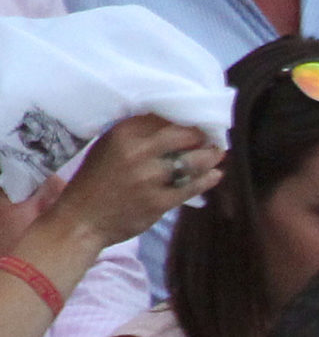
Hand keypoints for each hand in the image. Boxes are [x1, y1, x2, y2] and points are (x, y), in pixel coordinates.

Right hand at [54, 114, 224, 247]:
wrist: (81, 220)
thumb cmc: (95, 181)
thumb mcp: (109, 147)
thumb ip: (137, 134)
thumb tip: (173, 124)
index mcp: (124, 133)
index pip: (166, 116)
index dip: (186, 118)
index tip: (198, 120)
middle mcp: (138, 151)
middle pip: (185, 135)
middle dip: (203, 135)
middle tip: (212, 137)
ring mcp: (149, 178)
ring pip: (192, 161)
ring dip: (210, 156)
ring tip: (218, 154)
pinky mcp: (158, 201)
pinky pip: (191, 187)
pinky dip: (207, 180)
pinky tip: (215, 175)